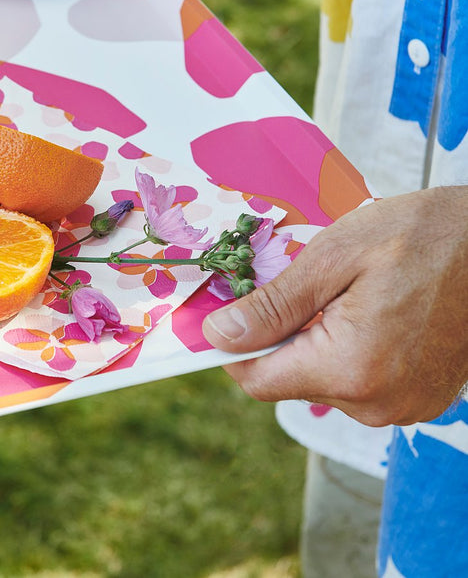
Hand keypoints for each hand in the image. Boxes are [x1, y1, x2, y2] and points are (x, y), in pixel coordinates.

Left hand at [202, 186, 467, 425]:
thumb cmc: (422, 237)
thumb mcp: (333, 258)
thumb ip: (273, 306)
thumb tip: (220, 336)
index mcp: (351, 370)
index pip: (258, 381)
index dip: (232, 347)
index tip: (225, 311)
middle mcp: (377, 404)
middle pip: (289, 379)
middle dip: (281, 334)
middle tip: (303, 283)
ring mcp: (404, 405)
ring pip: (323, 379)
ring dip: (317, 340)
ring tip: (346, 293)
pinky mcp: (420, 398)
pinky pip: (360, 381)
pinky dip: (349, 349)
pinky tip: (370, 310)